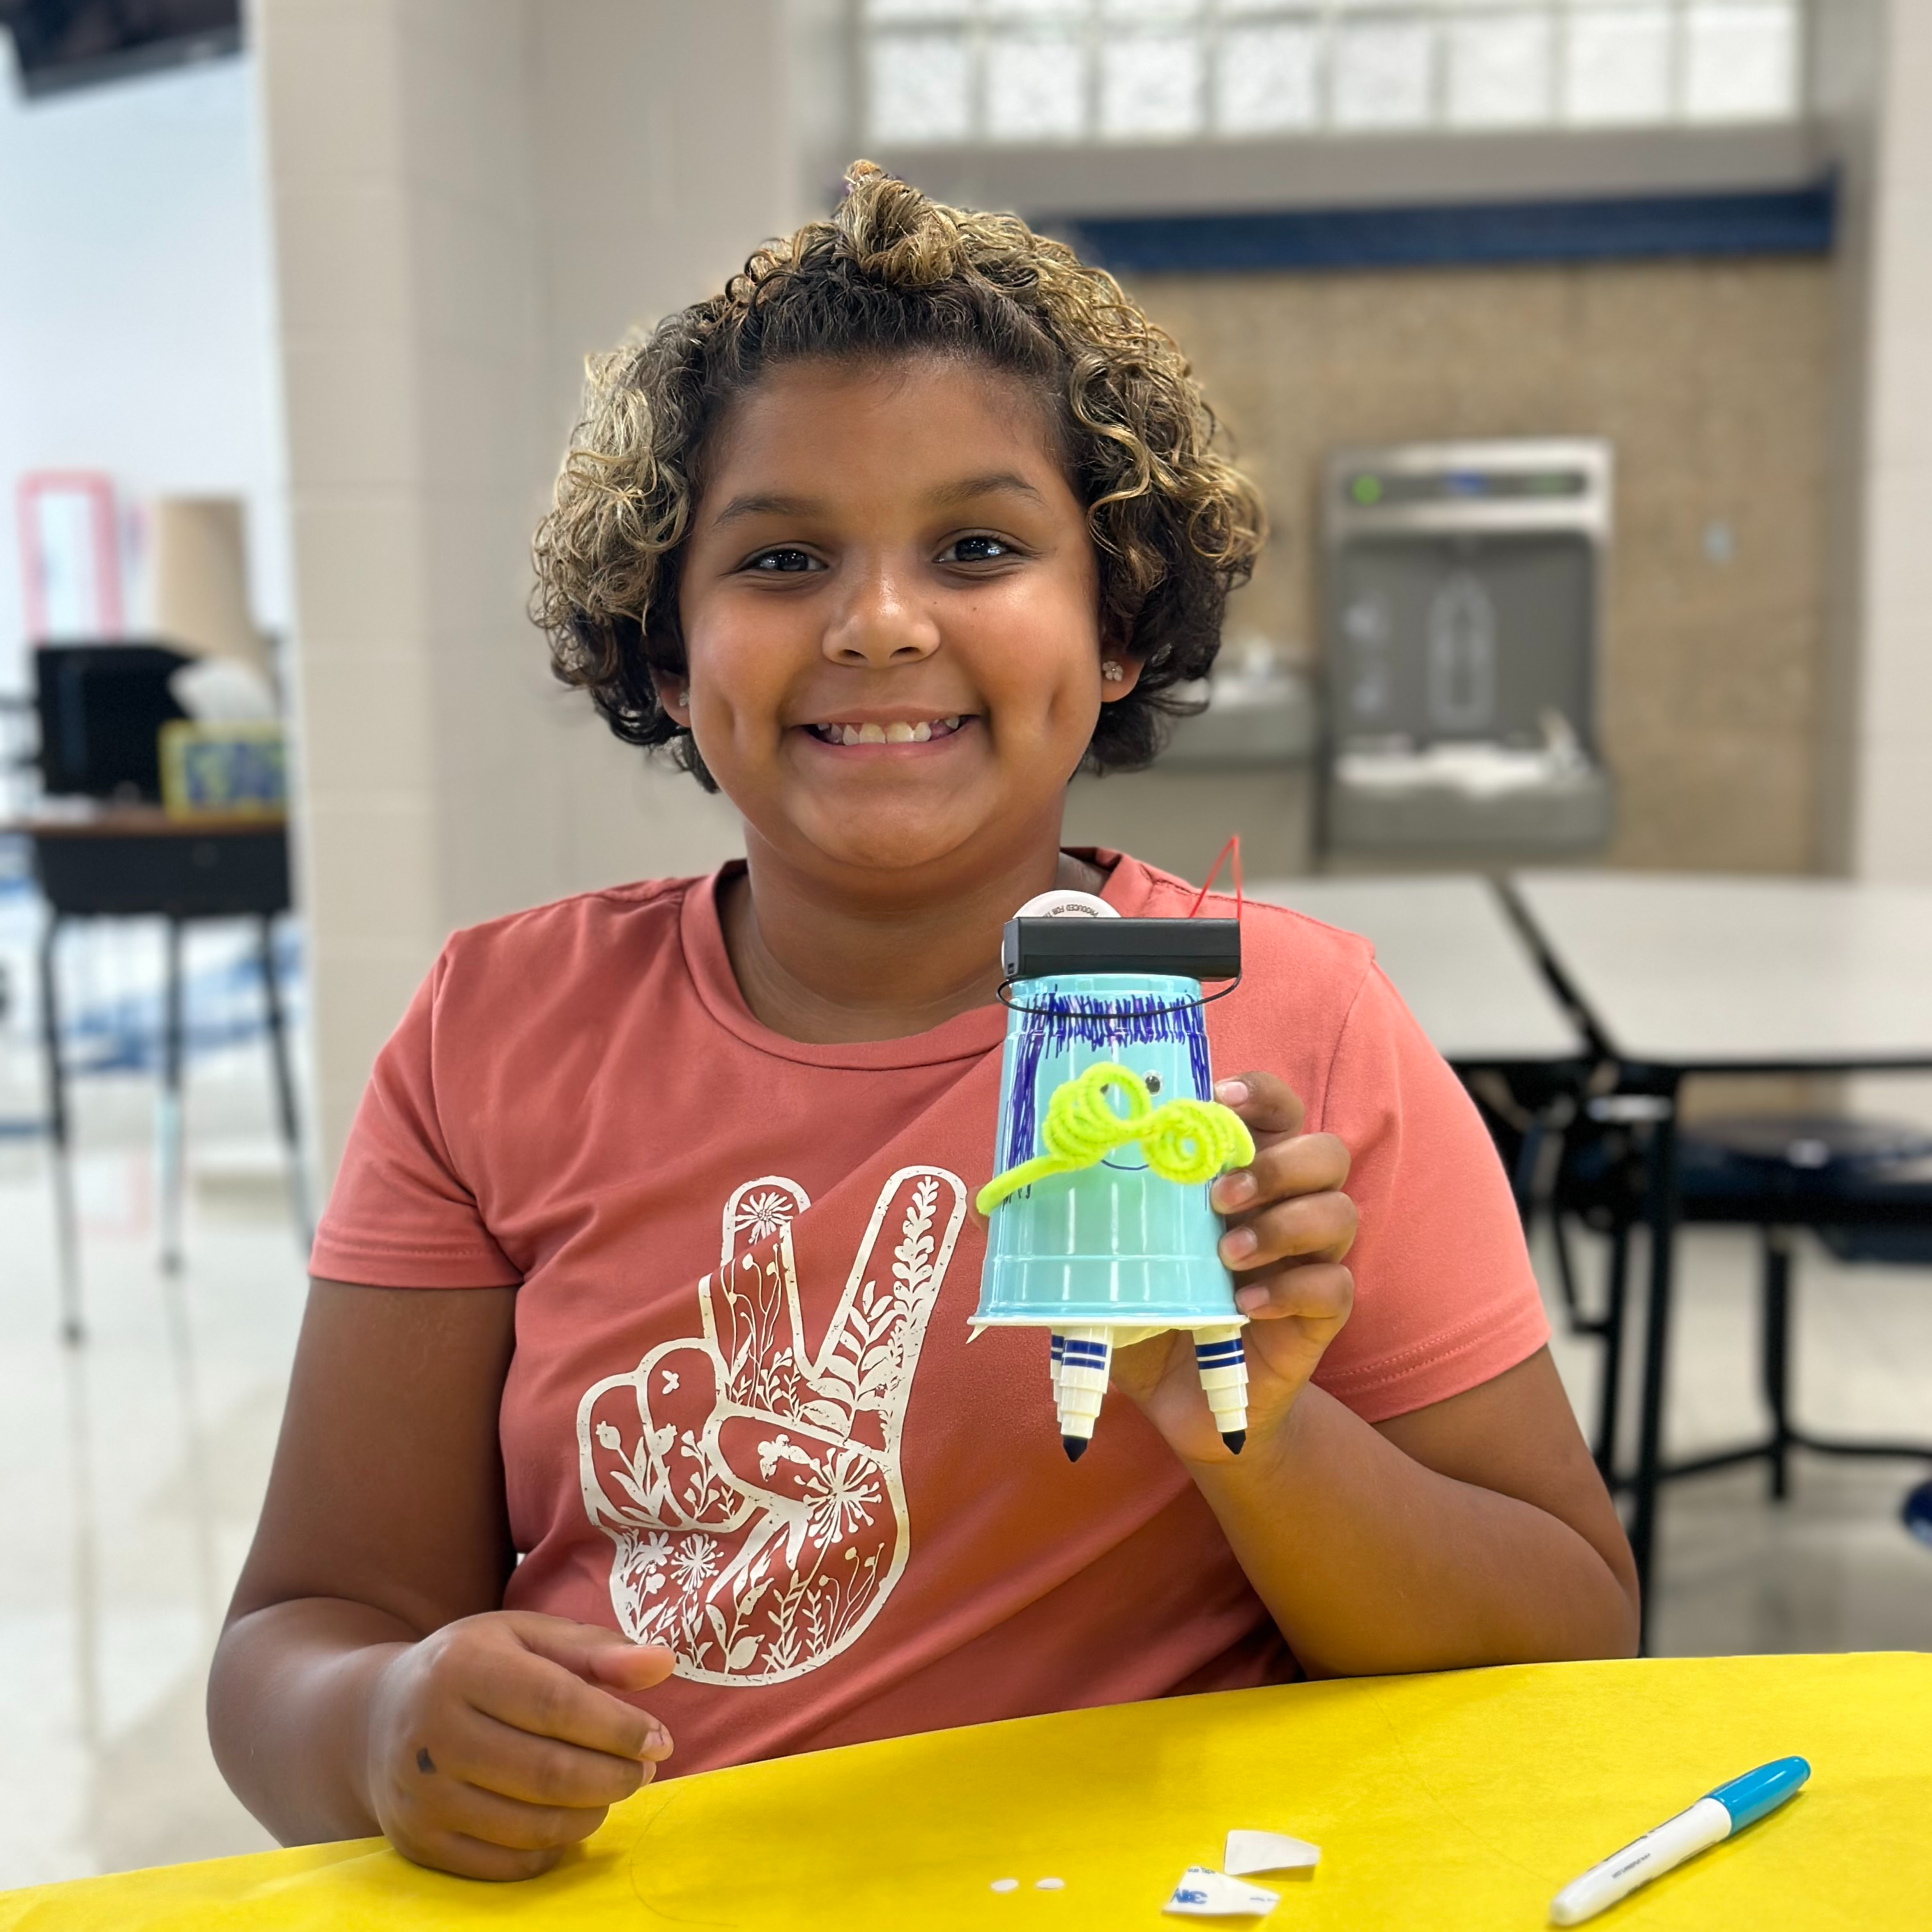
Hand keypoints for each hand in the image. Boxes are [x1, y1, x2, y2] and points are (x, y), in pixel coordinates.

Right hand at [363, 1611, 674, 1880]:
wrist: (375, 1718)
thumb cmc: (473, 1666)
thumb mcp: (527, 1636)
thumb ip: (596, 1649)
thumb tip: (663, 1664)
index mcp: (463, 1666)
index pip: (556, 1704)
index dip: (617, 1727)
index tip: (660, 1739)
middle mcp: (433, 1731)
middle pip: (546, 1771)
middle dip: (613, 1776)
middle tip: (644, 1770)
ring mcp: (421, 1794)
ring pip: (529, 1824)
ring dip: (590, 1814)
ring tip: (613, 1791)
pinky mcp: (418, 1842)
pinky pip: (504, 1864)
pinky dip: (552, 1848)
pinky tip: (572, 1821)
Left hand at [1109, 1070, 1354, 1462]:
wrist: (1184, 1403)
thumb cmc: (1150, 1313)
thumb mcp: (1106, 1265)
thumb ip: (1073, 1227)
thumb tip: (998, 1204)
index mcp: (1240, 1173)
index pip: (1273, 1109)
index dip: (1258, 1094)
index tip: (1218, 1099)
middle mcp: (1286, 1205)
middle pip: (1325, 1152)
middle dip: (1278, 1163)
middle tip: (1218, 1195)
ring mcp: (1310, 1259)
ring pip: (1339, 1212)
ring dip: (1284, 1224)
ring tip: (1225, 1254)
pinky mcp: (1322, 1314)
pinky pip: (1332, 1285)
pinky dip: (1290, 1288)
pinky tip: (1244, 1305)